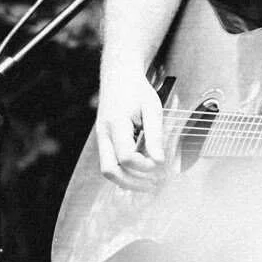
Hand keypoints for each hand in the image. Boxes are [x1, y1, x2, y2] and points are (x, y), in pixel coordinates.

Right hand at [94, 72, 166, 191]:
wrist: (118, 76)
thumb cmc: (138, 91)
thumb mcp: (152, 109)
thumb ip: (155, 135)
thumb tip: (159, 161)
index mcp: (115, 124)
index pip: (126, 156)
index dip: (144, 165)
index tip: (160, 162)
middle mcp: (103, 134)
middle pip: (110, 170)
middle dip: (131, 183)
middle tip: (154, 186)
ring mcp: (101, 138)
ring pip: (108, 169)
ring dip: (128, 180)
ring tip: (151, 183)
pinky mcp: (104, 141)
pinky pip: (111, 162)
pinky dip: (125, 171)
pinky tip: (143, 173)